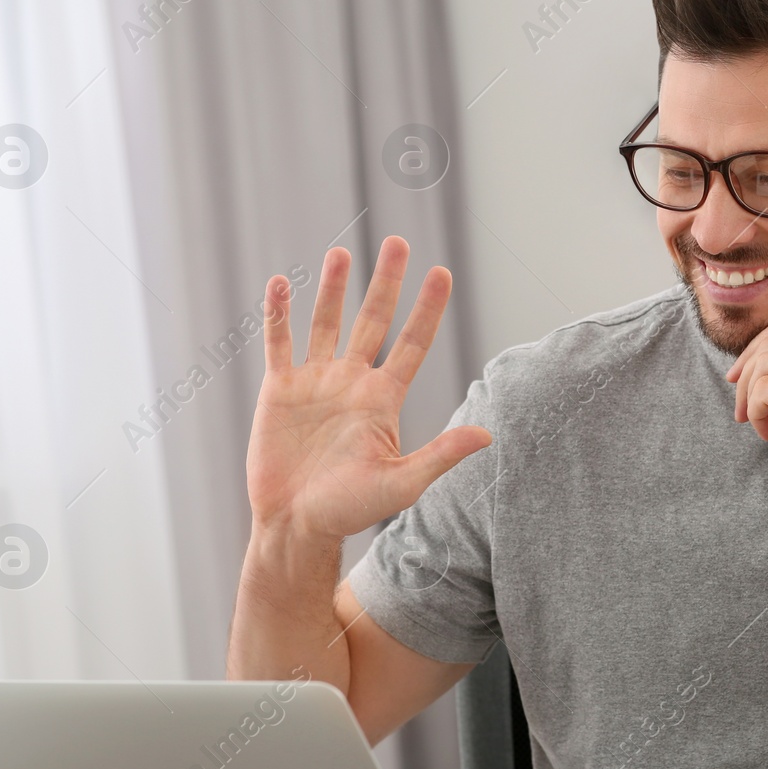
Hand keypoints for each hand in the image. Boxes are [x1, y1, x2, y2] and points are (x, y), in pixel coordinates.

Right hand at [245, 236, 491, 543]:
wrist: (296, 525)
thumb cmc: (349, 510)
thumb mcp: (401, 482)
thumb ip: (440, 455)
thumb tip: (487, 435)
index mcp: (383, 399)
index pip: (412, 343)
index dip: (427, 309)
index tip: (441, 273)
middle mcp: (352, 382)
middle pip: (373, 321)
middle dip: (386, 283)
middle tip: (398, 243)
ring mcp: (315, 382)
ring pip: (327, 323)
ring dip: (334, 289)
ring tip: (343, 252)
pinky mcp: (279, 389)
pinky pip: (279, 342)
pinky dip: (280, 313)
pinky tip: (283, 283)